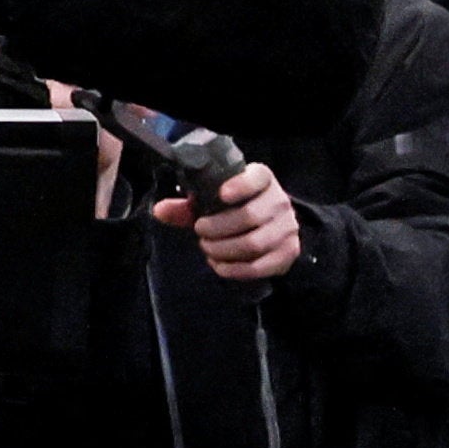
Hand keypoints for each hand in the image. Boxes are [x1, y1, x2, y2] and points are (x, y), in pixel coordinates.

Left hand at [157, 161, 301, 283]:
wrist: (270, 226)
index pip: (257, 178)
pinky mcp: (289, 252)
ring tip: (208, 249)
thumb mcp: (214, 202)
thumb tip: (160, 210)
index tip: (221, 195)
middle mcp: (280, 202)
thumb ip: (188, 206)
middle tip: (201, 233)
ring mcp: (288, 228)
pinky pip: (260, 266)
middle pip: (249, 217)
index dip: (241, 186)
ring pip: (254, 244)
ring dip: (224, 250)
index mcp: (262, 180)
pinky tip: (219, 265)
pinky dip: (235, 269)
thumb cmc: (237, 209)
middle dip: (218, 228)